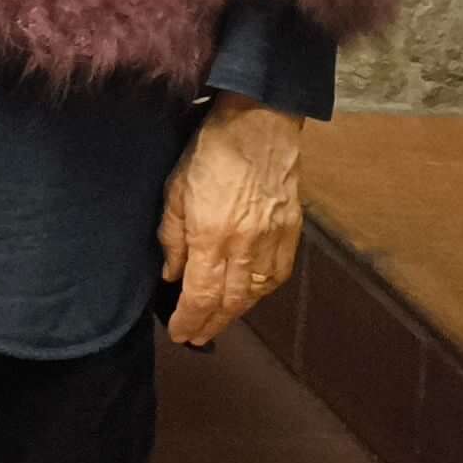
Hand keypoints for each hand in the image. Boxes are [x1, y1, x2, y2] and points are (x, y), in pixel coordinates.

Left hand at [159, 97, 307, 348]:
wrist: (259, 125)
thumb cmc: (209, 152)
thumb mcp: (173, 193)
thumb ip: (171, 239)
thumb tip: (172, 276)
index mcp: (212, 237)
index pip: (201, 295)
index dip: (191, 320)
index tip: (180, 335)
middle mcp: (246, 246)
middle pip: (230, 301)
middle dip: (211, 323)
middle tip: (196, 337)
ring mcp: (273, 240)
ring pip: (256, 293)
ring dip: (236, 313)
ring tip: (218, 321)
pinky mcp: (292, 231)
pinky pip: (278, 275)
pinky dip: (262, 292)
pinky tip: (250, 297)